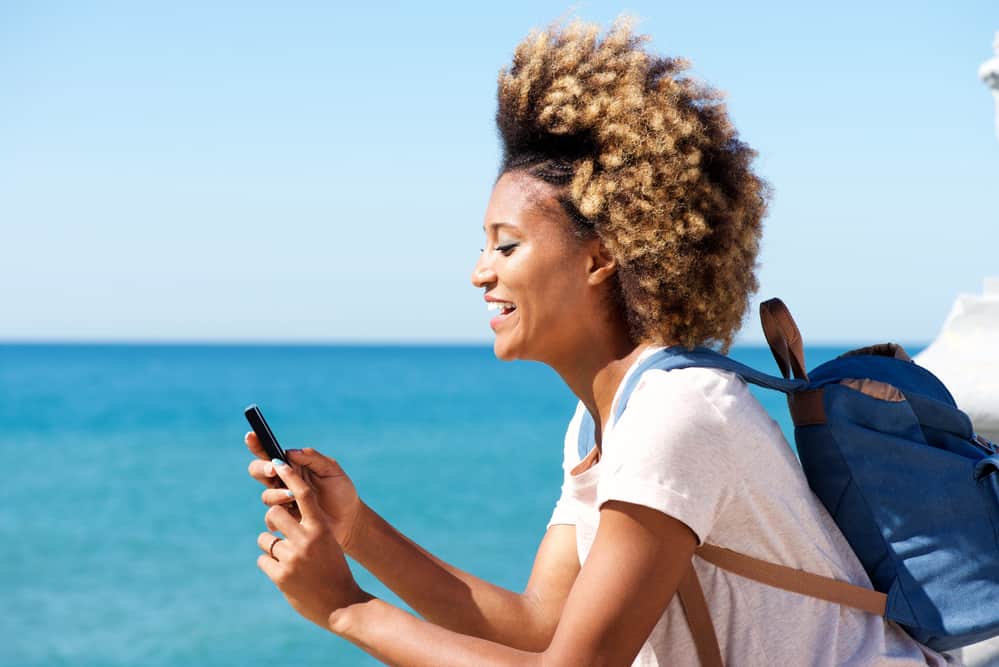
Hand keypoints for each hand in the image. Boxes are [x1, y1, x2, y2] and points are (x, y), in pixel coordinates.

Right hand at [246, 434, 363, 549]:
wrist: (349, 519)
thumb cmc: (341, 491)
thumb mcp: (332, 470)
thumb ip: (314, 459)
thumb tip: (290, 452)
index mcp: (292, 466)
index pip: (269, 452)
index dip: (257, 443)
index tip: (252, 436)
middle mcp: (283, 482)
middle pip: (258, 471)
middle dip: (262, 468)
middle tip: (274, 470)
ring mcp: (282, 501)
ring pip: (266, 495)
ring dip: (277, 493)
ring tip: (292, 494)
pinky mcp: (284, 521)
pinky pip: (271, 519)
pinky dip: (279, 515)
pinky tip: (293, 513)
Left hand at [256, 459, 369, 628]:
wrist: (342, 604)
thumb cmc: (334, 569)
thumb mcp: (328, 543)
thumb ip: (309, 529)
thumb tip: (282, 516)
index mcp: (321, 528)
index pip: (303, 494)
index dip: (289, 476)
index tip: (277, 462)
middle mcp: (306, 540)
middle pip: (274, 513)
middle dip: (273, 520)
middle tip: (280, 530)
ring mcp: (292, 558)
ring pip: (265, 539)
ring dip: (271, 547)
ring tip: (287, 560)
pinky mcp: (280, 576)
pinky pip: (263, 559)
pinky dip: (270, 564)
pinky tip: (286, 574)